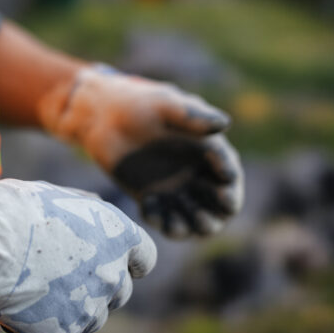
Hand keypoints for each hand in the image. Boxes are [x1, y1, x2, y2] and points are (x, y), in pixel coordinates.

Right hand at [0, 179, 156, 332]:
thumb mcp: (61, 197)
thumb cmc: (14, 211)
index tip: (102, 262)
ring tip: (30, 298)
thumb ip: (87, 210)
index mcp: (118, 236)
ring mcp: (89, 309)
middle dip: (91, 289)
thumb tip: (96, 209)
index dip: (124, 263)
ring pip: (89, 322)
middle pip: (117, 294)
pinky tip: (22, 325)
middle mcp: (112, 274)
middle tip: (55, 279)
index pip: (143, 260)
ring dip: (66, 314)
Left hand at [40, 66, 243, 237]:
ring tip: (177, 229)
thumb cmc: (139, 103)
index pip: (228, 173)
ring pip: (191, 216)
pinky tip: (147, 209)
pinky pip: (161, 216)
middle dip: (215, 215)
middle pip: (216, 203)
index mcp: (208, 150)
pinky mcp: (151, 197)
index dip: (230, 188)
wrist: (103, 116)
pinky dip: (158, 220)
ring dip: (189, 226)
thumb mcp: (166, 105)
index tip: (225, 196)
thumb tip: (224, 124)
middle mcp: (196, 173)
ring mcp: (174, 188)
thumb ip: (192, 116)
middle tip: (204, 221)